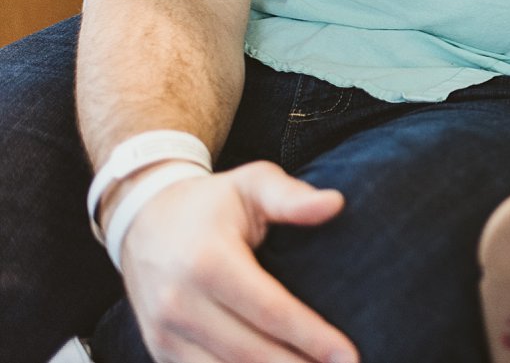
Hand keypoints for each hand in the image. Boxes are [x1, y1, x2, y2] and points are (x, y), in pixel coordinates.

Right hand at [117, 162, 357, 362]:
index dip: (312, 337)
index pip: (270, 311)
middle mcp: (180, 303)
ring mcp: (164, 333)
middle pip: (250, 353)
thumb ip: (291, 196)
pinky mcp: (160, 351)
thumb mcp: (252, 184)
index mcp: (208, 262)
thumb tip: (334, 204)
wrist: (142, 219)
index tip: (348, 356)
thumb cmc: (212, 203)